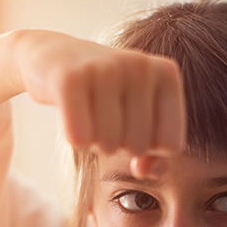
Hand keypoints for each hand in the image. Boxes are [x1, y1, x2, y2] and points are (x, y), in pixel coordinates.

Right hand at [11, 29, 185, 171]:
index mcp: (166, 73)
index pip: (170, 145)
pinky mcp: (70, 79)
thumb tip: (141, 170)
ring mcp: (106, 68)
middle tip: (105, 117)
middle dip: (119, 144)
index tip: (133, 125)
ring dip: (95, 141)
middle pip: (138, 147)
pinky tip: (71, 115)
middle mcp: (140, 65)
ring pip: (109, 145)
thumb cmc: (106, 96)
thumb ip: (155, 155)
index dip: (148, 148)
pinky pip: (80, 137)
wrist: (56, 57)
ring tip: (89, 113)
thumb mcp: (140, 119)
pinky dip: (75, 138)